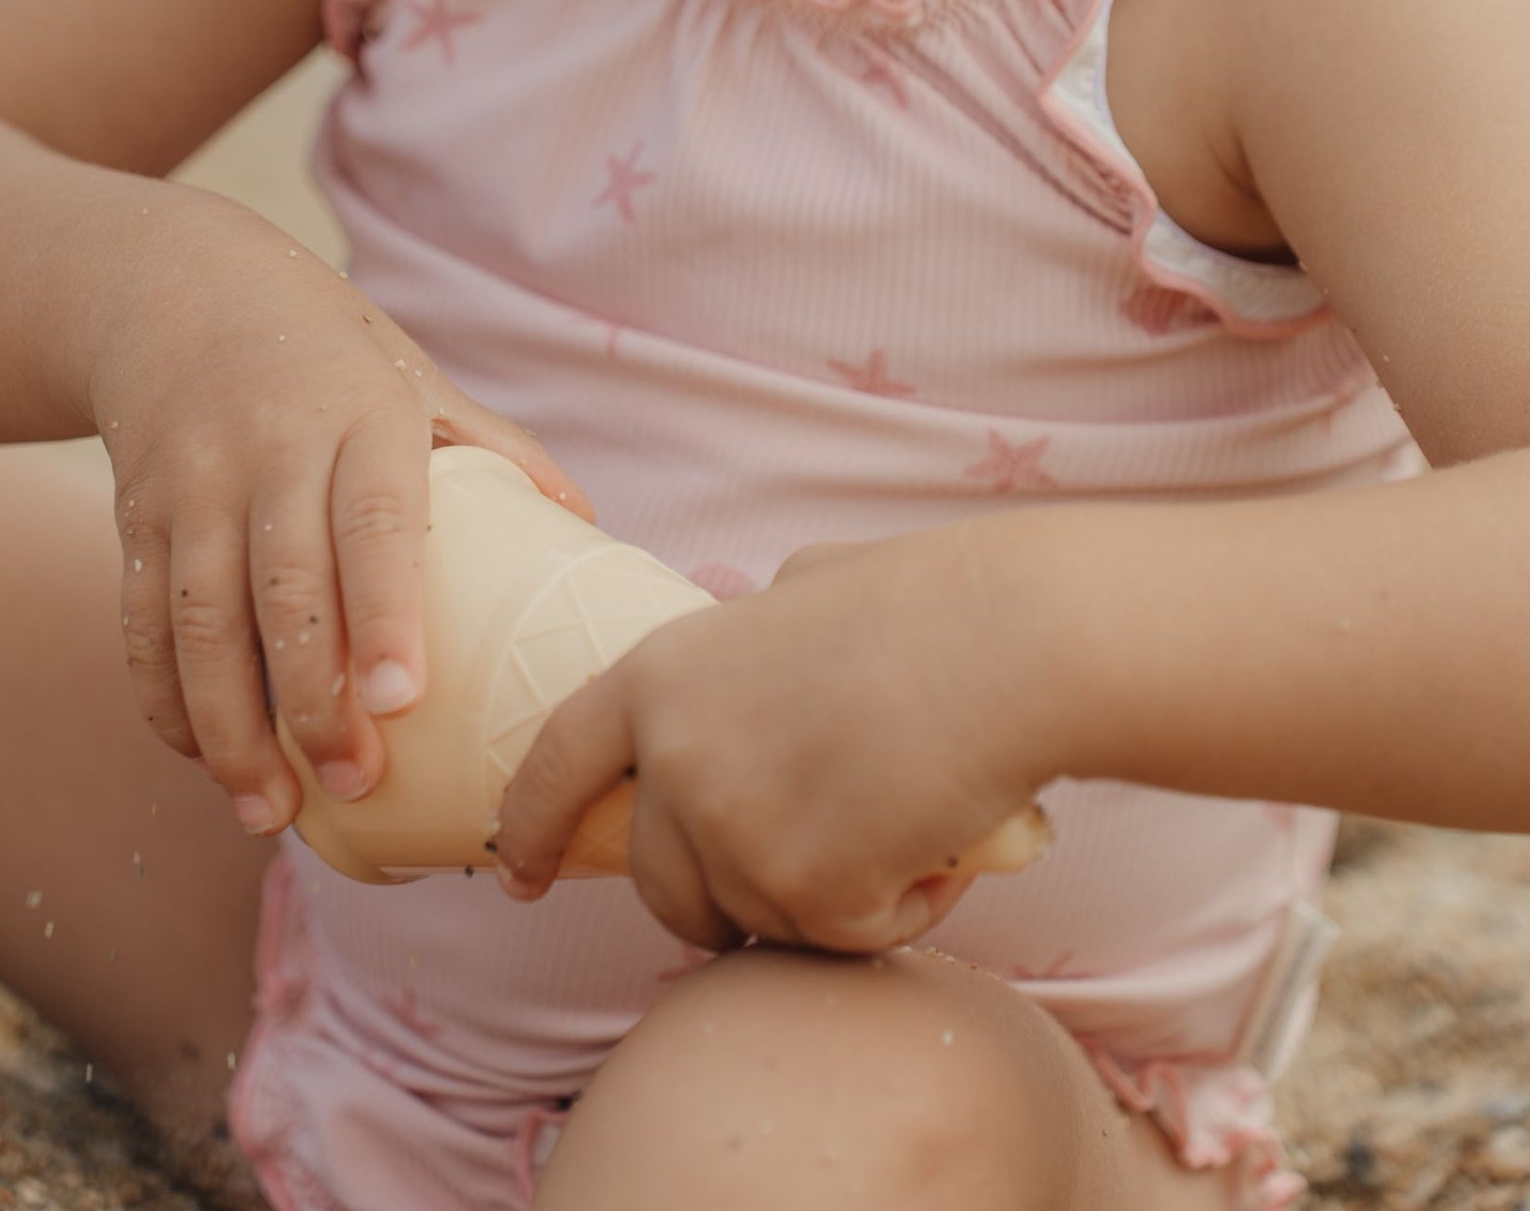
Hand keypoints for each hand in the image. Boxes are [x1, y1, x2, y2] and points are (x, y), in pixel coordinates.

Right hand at [86, 190, 593, 835]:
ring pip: (199, 621)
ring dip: (229, 726)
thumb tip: (586, 524)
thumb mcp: (410, 372)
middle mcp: (267, 451)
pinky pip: (142, 622)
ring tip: (269, 811)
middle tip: (355, 784)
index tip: (405, 696)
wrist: (170, 286)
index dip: (386, 609)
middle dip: (312, 697)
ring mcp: (190, 486)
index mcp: (356, 416)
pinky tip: (203, 760)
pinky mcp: (134, 516)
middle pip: (283, 588)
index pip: (373, 518)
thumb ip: (491, 446)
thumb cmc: (323, 346)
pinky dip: (165, 700)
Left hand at [491, 522, 1043, 953]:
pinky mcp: (809, 897)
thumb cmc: (926, 603)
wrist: (1009, 644)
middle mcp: (677, 761)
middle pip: (663, 884)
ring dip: (825, 899)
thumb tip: (746, 626)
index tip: (519, 873)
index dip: (533, 824)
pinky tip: (934, 846)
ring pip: (759, 920)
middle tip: (802, 869)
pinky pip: (841, 941)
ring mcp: (736, 835)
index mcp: (660, 676)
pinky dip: (893, 913)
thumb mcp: (803, 589)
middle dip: (718, 899)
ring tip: (900, 821)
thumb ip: (748, 635)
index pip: (558, 764)